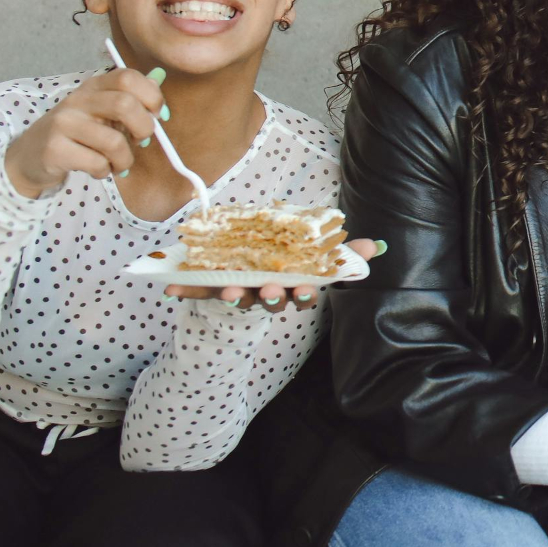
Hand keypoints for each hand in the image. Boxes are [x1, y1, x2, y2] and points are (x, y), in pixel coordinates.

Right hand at [2, 69, 164, 197]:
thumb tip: (160, 93)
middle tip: (141, 142)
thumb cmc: (76, 135)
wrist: (29, 157)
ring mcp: (62, 124)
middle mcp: (77, 100)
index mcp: (93, 86)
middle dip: (144, 129)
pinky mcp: (54, 149)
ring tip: (118, 164)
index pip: (128, 77)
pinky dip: (105, 171)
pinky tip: (98, 170)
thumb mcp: (101, 113)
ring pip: (113, 141)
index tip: (157, 116)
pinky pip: (96, 163)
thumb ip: (131, 102)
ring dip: (125, 159)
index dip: (152, 96)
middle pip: (125, 105)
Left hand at [165, 237, 382, 310]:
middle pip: (271, 299)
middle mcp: (267, 294)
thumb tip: (375, 247)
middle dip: (271, 296)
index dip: (303, 293)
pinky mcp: (214, 290)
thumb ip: (345, 254)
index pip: (303, 293)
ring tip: (227, 290)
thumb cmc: (288, 270)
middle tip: (270, 290)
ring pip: (239, 297)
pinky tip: (172, 285)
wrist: (245, 288)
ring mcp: (241, 293)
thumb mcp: (319, 260)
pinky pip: (200, 291)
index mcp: (294, 286)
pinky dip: (187, 289)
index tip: (304, 290)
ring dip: (234, 294)